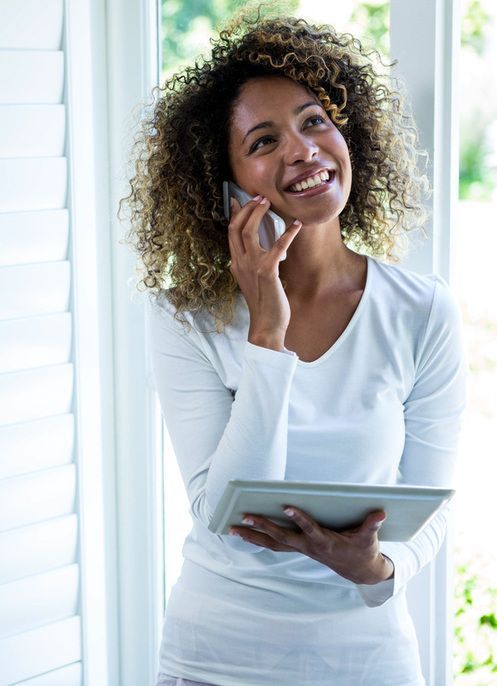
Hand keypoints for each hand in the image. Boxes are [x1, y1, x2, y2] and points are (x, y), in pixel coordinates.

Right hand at [228, 196, 300, 349]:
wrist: (266, 325)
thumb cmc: (264, 303)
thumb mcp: (252, 280)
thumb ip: (251, 263)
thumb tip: (257, 248)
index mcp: (236, 264)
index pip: (230, 233)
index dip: (234, 214)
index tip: (236, 199)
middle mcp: (240, 263)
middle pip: (235, 227)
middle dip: (246, 209)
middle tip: (259, 198)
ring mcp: (252, 267)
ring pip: (248, 231)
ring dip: (258, 214)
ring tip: (268, 203)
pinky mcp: (267, 272)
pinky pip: (277, 246)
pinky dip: (288, 234)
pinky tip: (297, 225)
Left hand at [229, 505, 394, 584]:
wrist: (360, 571)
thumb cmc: (363, 550)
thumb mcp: (370, 538)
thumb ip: (372, 525)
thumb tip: (380, 512)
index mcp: (325, 541)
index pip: (309, 528)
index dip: (299, 518)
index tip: (286, 506)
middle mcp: (308, 547)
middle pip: (282, 537)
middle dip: (263, 527)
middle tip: (244, 517)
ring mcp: (301, 549)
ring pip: (272, 544)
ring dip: (252, 536)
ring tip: (231, 529)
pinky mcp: (298, 548)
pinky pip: (273, 545)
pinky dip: (258, 539)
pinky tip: (243, 533)